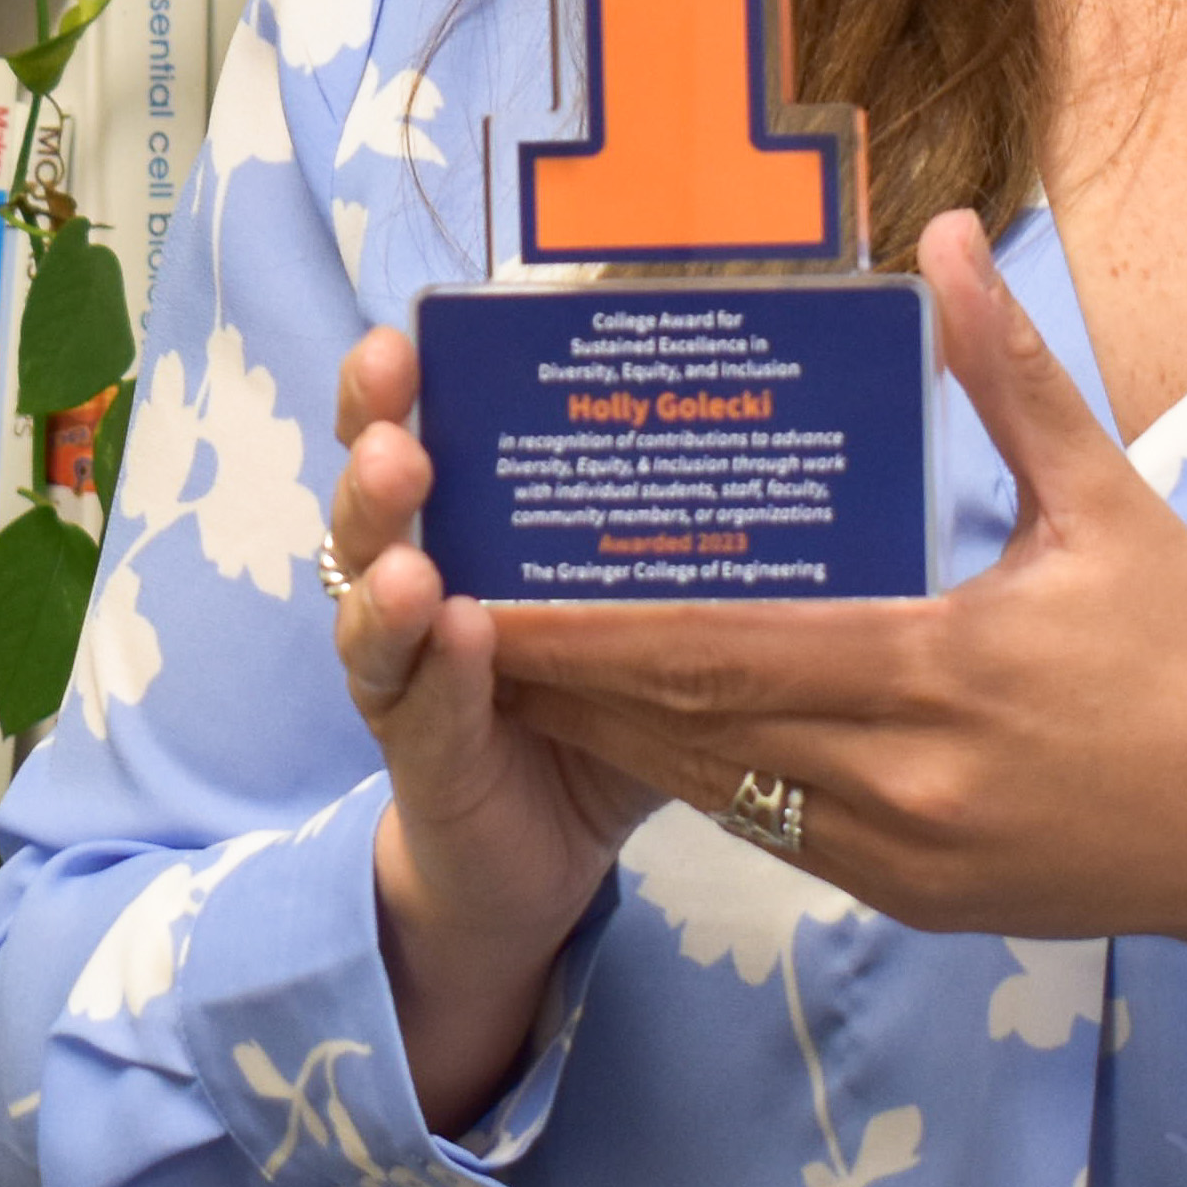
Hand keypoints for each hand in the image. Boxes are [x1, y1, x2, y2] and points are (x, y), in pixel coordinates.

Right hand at [330, 323, 667, 1132]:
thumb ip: (684, 530)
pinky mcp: (418, 752)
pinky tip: (461, 629)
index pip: (414, 431)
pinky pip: (418, 702)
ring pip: (369, 597)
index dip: (398, 384)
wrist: (539, 851)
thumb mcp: (640, 607)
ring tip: (414, 527)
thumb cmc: (598, 705)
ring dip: (387, 554)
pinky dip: (437, 664)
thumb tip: (816, 427)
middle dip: (375, 449)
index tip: (408, 334)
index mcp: (463, 527)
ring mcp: (404, 669)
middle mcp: (414, 583)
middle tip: (398, 419)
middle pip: (373, 500)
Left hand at [483, 211, 1186, 1009]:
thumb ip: (1012, 376)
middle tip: (457, 619)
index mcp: (936, 670)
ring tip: (516, 671)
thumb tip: (952, 237)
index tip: (490, 592)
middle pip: (687, 725)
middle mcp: (898, 776)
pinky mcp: (911, 897)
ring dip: (613, 734)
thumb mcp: (1112, 505)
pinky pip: (771, 833)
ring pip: (715, 789)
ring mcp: (899, 852)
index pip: (719, 648)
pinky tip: (637, 734)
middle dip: (566, 678)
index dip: (593, 630)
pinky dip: (694, 781)